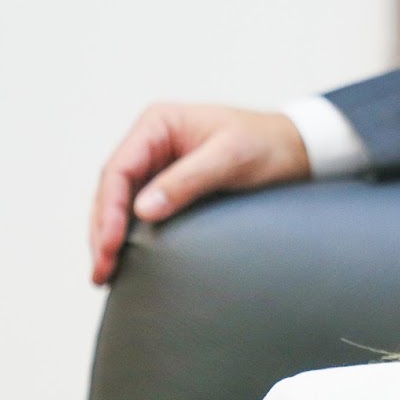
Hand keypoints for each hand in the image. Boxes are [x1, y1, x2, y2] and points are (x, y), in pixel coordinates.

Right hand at [90, 103, 310, 284]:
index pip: (119, 170)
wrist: (298, 148)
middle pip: (112, 190)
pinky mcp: (171, 186)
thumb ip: (187, 180)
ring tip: (104, 275)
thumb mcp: (230, 159)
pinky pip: (141, 212)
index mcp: (158, 124)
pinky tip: (125, 262)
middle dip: (103, 231)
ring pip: (121, 205)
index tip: (108, 245)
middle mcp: (152, 143)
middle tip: (101, 272)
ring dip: (110, 238)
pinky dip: (131, 236)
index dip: (109, 210)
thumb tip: (142, 211)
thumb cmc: (267, 145)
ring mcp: (159, 165)